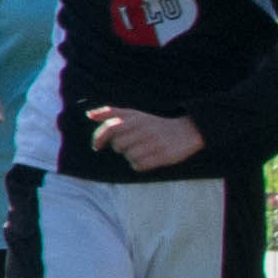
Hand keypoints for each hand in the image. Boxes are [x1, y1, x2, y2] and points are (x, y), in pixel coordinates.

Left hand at [82, 107, 204, 170]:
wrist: (187, 131)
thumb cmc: (155, 124)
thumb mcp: (135, 114)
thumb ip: (111, 113)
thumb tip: (89, 114)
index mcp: (137, 118)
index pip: (111, 128)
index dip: (99, 138)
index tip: (97, 146)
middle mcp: (146, 129)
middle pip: (119, 145)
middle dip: (120, 148)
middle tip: (129, 145)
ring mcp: (155, 142)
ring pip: (129, 156)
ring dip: (131, 157)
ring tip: (141, 151)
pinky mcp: (164, 156)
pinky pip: (139, 165)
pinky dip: (139, 165)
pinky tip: (147, 159)